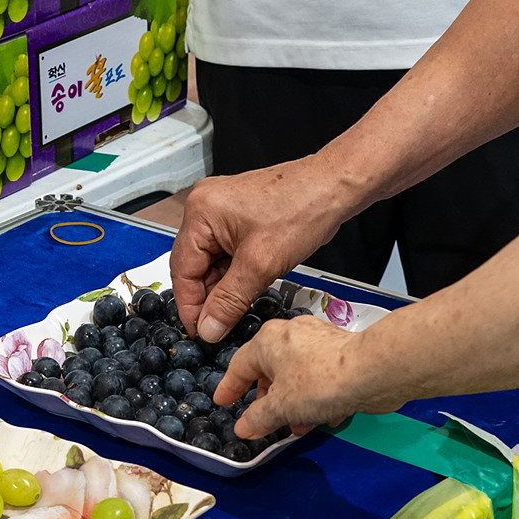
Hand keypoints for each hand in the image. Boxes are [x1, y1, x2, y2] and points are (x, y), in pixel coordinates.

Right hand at [169, 156, 351, 343]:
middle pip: (194, 266)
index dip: (190, 306)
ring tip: (236, 308)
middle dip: (208, 298)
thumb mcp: (261, 265)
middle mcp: (204, 207)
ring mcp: (221, 211)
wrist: (335, 187)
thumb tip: (209, 328)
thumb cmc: (304, 207)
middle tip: (219, 326)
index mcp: (200, 212)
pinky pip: (226, 253)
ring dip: (223, 288)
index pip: (182, 270)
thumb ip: (229, 301)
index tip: (201, 332)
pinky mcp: (237, 218)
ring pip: (211, 262)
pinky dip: (234, 274)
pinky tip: (246, 288)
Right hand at [215, 316, 411, 440]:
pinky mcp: (340, 352)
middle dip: (269, 401)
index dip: (229, 388)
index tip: (224, 401)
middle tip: (266, 421)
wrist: (371, 371)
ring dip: (294, 404)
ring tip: (299, 426)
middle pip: (269, 371)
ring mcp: (318, 341)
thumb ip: (257, 418)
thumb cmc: (319, 381)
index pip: (239, 365)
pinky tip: (324, 416)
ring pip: (296, 376)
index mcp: (268, 340)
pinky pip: (319, 377)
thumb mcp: (280, 407)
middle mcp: (291, 335)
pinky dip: (317, 398)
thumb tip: (244, 427)